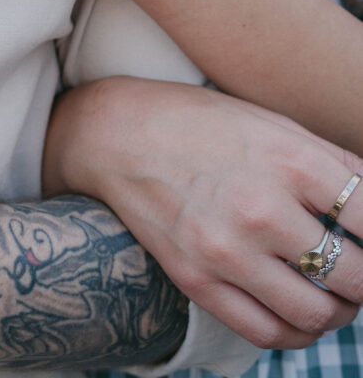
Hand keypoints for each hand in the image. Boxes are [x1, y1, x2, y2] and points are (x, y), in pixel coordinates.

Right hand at [43, 77, 362, 349]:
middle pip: (354, 276)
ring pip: (316, 315)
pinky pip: (267, 333)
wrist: (117, 133)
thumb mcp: (274, 124)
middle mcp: (262, 208)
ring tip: (334, 296)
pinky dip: (294, 332)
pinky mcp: (196, 279)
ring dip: (338, 312)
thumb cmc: (202, 122)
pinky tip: (296, 311)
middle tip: (358, 271)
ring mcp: (227, 250)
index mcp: (290, 160)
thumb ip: (332, 165)